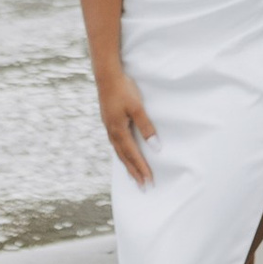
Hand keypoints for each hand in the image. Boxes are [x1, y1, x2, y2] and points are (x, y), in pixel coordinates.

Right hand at [98, 71, 156, 186]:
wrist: (107, 76)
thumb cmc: (123, 90)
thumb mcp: (137, 107)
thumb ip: (146, 127)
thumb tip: (155, 147)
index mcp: (119, 131)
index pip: (133, 155)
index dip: (141, 169)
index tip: (149, 182)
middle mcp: (112, 133)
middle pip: (124, 158)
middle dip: (134, 173)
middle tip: (143, 187)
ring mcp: (109, 128)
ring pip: (119, 152)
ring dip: (127, 165)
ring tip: (134, 177)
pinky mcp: (109, 123)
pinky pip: (116, 144)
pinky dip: (122, 154)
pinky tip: (124, 155)